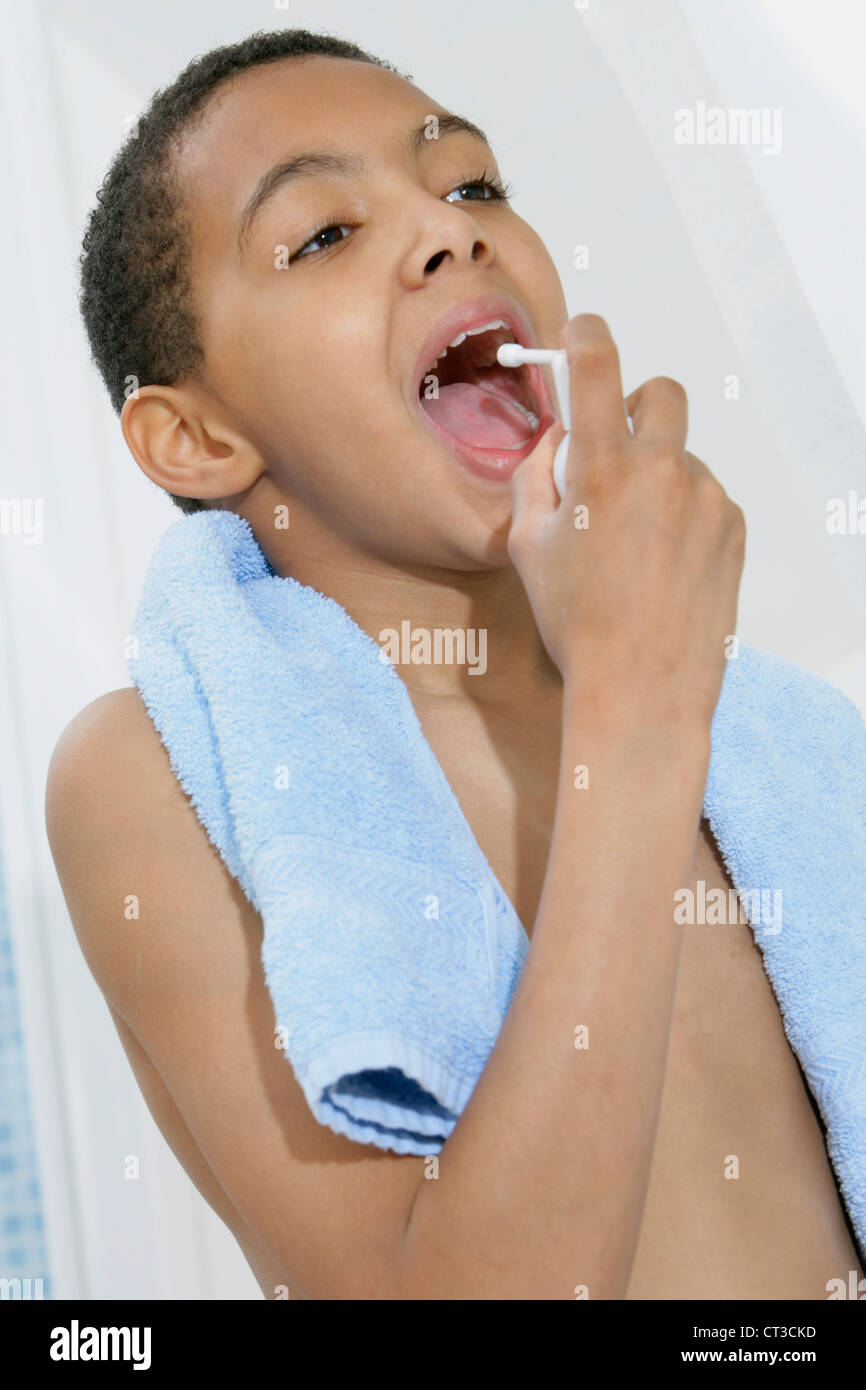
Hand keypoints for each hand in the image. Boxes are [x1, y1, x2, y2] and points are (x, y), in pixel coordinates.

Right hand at [508, 314, 745, 728]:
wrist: (642, 688)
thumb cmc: (577, 623)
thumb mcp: (526, 547)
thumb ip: (534, 477)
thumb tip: (555, 441)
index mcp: (601, 469)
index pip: (596, 364)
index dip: (585, 335)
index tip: (583, 334)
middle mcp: (661, 471)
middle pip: (661, 394)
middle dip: (636, 408)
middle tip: (615, 451)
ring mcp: (706, 497)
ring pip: (681, 457)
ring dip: (658, 478)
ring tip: (635, 545)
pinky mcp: (734, 526)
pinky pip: (706, 497)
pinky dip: (684, 515)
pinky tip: (663, 564)